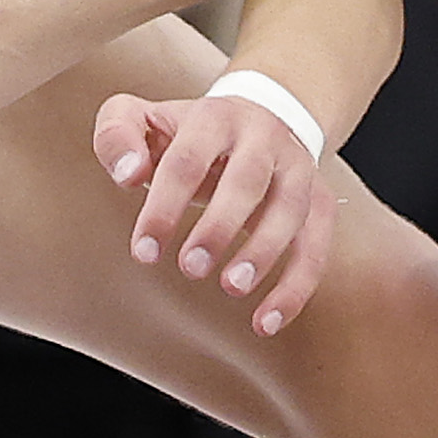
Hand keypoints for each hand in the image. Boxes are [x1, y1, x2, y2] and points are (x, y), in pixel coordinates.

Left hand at [94, 85, 335, 337]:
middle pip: (247, 180)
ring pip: (291, 210)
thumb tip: (127, 174)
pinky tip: (266, 322)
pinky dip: (296, 287)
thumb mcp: (145, 119)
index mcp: (214, 117)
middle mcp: (263, 137)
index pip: (187, 160)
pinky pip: (317, 246)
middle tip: (190, 268)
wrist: (261, 116)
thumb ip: (117, 136)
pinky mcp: (320, 201)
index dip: (165, 206)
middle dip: (220, 226)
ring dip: (264, 252)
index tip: (145, 252)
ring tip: (232, 288)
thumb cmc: (189, 134)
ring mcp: (297, 168)